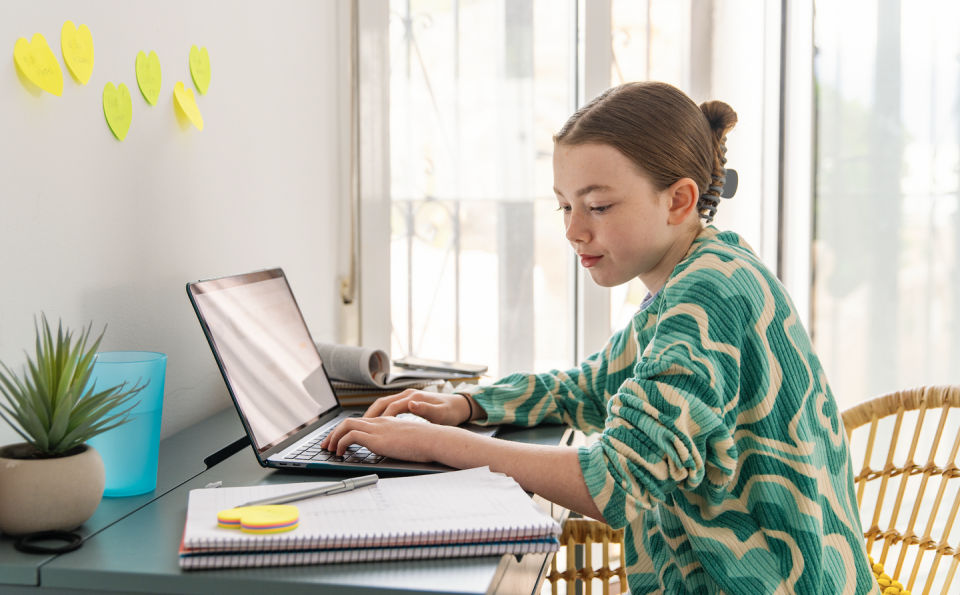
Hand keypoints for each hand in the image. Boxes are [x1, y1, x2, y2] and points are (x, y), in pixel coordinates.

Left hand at [319, 416, 464, 462]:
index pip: (360, 421)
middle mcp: (380, 422)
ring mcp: (378, 428)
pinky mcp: (377, 438)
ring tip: (330, 449)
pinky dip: (342, 443)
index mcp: (387, 422)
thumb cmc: (427, 442)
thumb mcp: (407, 440)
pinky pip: (351, 435)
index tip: (339, 440)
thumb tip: (390, 450)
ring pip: (346, 425)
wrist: (436, 439)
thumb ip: (396, 441)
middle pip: (349, 421)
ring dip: (334, 437)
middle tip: (327, 444)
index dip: (346, 430)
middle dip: (334, 433)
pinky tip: (341, 452)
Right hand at [363, 389, 472, 425]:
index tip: (368, 429)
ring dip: (373, 413)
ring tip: (363, 426)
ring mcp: (408, 396)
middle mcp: (408, 394)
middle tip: (358, 427)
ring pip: (384, 403)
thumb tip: (411, 404)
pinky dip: (381, 413)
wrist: (459, 406)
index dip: (379, 418)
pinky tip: (377, 423)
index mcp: (414, 397)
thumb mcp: (440, 413)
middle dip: (370, 414)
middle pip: (382, 402)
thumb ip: (425, 409)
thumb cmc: (451, 412)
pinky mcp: (409, 400)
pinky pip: (390, 406)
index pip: (390, 407)